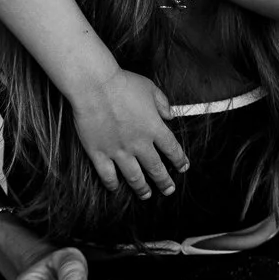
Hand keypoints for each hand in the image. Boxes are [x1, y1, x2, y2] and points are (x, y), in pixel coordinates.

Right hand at [73, 68, 187, 197]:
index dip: (179, 160)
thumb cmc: (123, 83)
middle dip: (164, 181)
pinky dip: (112, 184)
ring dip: (142, 188)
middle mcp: (139, 144)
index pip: (172, 149)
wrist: (95, 86)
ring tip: (146, 195)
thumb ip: (162, 104)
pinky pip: (107, 175)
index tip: (183, 168)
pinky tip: (115, 188)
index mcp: (154, 128)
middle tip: (169, 190)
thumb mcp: (150, 88)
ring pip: (134, 177)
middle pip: (156, 168)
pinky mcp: (99, 153)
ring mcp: (119, 151)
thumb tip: (170, 116)